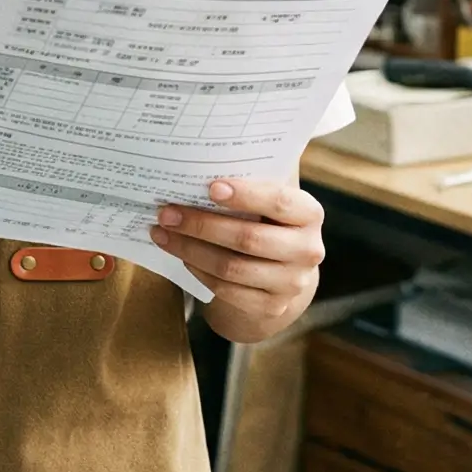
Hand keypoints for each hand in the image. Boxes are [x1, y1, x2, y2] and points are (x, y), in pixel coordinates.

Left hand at [151, 177, 324, 342]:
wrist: (283, 273)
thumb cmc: (267, 223)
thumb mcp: (267, 203)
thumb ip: (248, 184)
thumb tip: (199, 166)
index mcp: (309, 214)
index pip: (280, 202)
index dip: (246, 195)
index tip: (210, 187)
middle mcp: (307, 250)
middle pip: (248, 238)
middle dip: (201, 224)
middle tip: (166, 213)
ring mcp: (292, 282)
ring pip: (231, 267)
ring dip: (190, 249)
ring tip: (162, 233)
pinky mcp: (271, 306)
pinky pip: (226, 289)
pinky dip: (198, 271)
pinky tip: (181, 256)